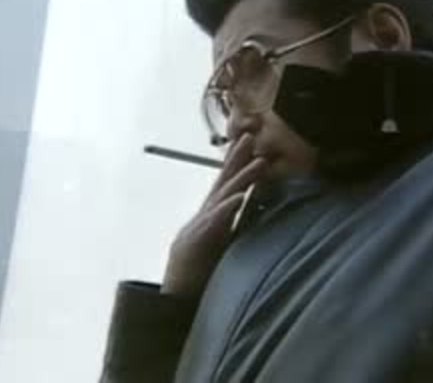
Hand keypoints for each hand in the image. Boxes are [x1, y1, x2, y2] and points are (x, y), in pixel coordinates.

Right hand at [161, 133, 266, 300]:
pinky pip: (215, 222)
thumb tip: (250, 212)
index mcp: (212, 216)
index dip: (238, 163)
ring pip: (222, 197)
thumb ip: (231, 226)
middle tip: (252, 135)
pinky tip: (240, 197)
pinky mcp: (196, 242)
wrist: (173, 297)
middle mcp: (205, 216)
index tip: (252, 143)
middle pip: (222, 182)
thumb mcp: (219, 244)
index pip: (226, 184)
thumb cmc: (199, 272)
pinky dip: (228, 208)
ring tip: (259, 162)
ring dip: (241, 177)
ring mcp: (199, 227)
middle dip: (237, 158)